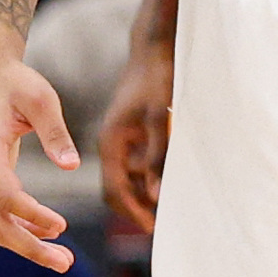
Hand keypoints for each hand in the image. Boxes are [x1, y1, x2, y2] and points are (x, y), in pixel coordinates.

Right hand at [0, 39, 79, 271]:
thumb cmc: (16, 83)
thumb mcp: (41, 98)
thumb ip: (55, 132)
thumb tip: (72, 167)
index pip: (6, 195)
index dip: (32, 215)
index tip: (62, 227)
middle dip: (30, 247)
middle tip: (65, 264)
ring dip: (28, 245)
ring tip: (63, 261)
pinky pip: (0, 213)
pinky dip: (23, 228)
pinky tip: (50, 236)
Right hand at [98, 30, 174, 231]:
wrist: (153, 46)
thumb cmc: (156, 76)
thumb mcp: (158, 115)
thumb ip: (157, 154)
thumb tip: (155, 193)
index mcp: (109, 144)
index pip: (115, 191)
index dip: (134, 212)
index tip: (154, 230)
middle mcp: (109, 145)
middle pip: (117, 189)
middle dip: (136, 209)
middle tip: (162, 228)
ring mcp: (117, 139)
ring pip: (124, 179)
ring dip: (142, 195)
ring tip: (168, 210)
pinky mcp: (126, 133)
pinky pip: (130, 165)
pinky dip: (145, 178)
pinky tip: (166, 182)